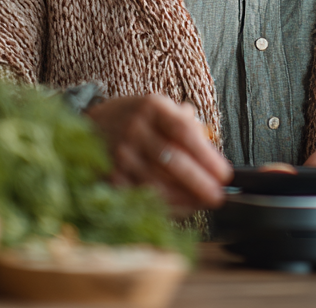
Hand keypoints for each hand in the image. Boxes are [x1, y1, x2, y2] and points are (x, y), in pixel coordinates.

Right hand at [86, 93, 232, 211]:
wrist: (91, 125)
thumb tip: (211, 145)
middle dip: (199, 182)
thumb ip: (185, 123)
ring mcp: (120, 154)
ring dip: (184, 198)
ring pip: (156, 182)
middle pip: (172, 160)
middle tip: (218, 195)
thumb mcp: (159, 109)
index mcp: (152, 107)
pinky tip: (180, 208)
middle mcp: (134, 129)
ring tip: (202, 203)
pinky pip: (141, 195)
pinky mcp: (110, 176)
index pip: (183, 132)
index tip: (224, 173)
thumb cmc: (135, 118)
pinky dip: (164, 205)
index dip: (206, 155)